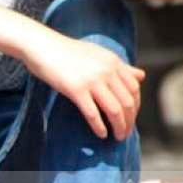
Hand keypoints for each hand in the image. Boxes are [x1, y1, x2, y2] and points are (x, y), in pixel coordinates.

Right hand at [24, 32, 144, 140]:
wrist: (41, 45)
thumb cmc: (67, 50)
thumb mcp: (98, 54)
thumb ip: (120, 66)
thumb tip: (141, 76)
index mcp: (113, 61)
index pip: (134, 89)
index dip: (136, 107)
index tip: (130, 117)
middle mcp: (106, 70)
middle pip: (127, 102)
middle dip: (129, 121)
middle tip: (125, 133)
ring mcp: (91, 80)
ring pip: (114, 110)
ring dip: (119, 127)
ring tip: (117, 137)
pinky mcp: (75, 89)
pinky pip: (93, 114)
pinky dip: (100, 127)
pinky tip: (101, 134)